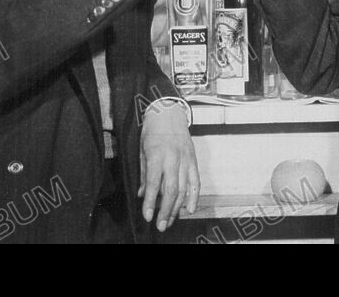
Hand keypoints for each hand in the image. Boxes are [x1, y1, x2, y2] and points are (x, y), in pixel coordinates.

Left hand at [138, 101, 199, 231]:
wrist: (169, 111)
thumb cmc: (152, 131)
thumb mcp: (142, 150)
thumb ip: (144, 174)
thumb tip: (143, 194)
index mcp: (157, 155)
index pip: (154, 183)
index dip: (151, 202)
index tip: (147, 216)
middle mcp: (173, 158)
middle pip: (171, 190)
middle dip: (165, 210)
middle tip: (160, 226)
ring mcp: (185, 159)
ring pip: (183, 188)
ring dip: (177, 208)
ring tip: (170, 221)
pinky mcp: (193, 159)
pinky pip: (196, 181)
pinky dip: (194, 197)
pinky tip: (190, 209)